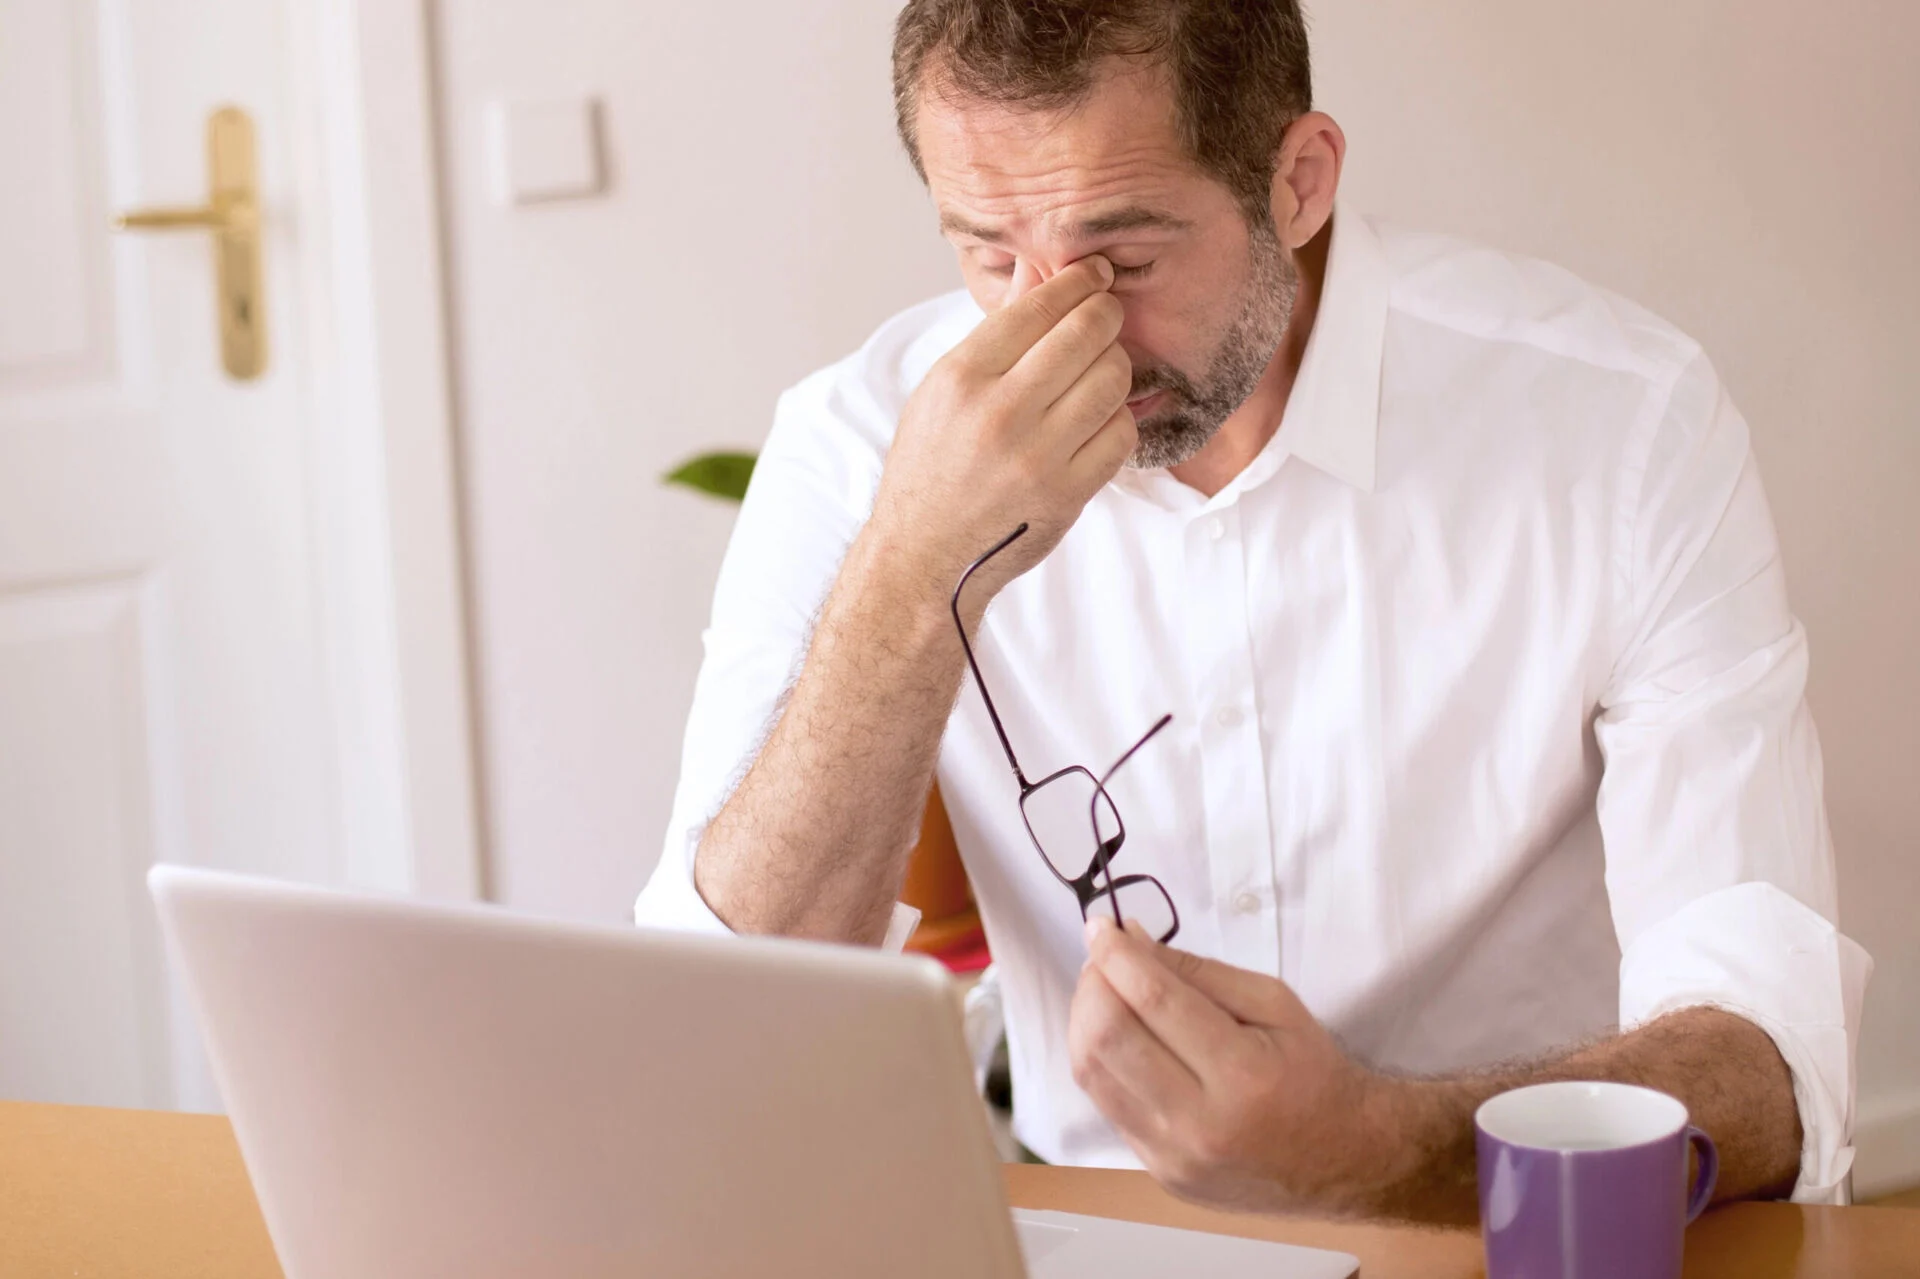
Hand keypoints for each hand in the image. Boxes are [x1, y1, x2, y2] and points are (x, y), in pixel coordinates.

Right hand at [869, 255, 1136, 607]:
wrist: (925, 554)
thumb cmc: (932, 466)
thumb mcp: (943, 390)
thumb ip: (996, 332)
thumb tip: (1036, 270)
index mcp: (962, 377)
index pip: (1039, 306)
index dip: (1079, 280)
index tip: (1096, 273)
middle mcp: (999, 413)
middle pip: (1086, 333)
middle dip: (1106, 314)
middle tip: (1107, 315)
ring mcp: (1037, 456)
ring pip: (1112, 379)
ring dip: (1116, 366)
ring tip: (1099, 371)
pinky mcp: (1067, 493)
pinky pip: (1121, 433)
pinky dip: (1117, 419)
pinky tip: (1098, 420)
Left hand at [1070, 917, 1390, 1215]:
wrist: (1344, 1161)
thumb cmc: (1313, 1072)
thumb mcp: (1274, 1004)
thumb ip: (1199, 971)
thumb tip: (1132, 942)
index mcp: (1242, 1074)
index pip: (1155, 1001)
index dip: (1117, 956)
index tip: (1101, 926)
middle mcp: (1200, 1122)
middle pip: (1108, 1039)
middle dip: (1092, 984)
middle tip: (1102, 958)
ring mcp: (1173, 1155)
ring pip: (1092, 1073)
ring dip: (1084, 1019)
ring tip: (1103, 991)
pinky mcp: (1159, 1171)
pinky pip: (1106, 1103)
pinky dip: (1100, 1059)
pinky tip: (1117, 1036)